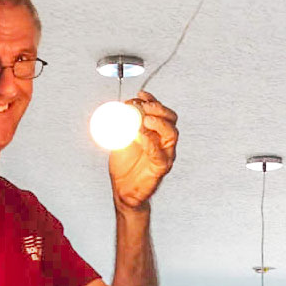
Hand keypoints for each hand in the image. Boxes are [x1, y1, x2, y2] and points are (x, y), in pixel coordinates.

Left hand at [109, 91, 177, 209]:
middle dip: (159, 109)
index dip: (152, 100)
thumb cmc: (124, 165)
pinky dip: (150, 142)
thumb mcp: (119, 138)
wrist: (123, 190)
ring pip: (171, 134)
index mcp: (155, 132)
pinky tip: (140, 136)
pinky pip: (160, 154)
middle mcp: (163, 142)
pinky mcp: (161, 168)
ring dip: (158, 123)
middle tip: (144, 106)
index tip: (140, 95)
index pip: (161, 112)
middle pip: (171, 120)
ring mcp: (165, 154)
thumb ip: (120, 124)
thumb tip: (114, 109)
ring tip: (144, 119)